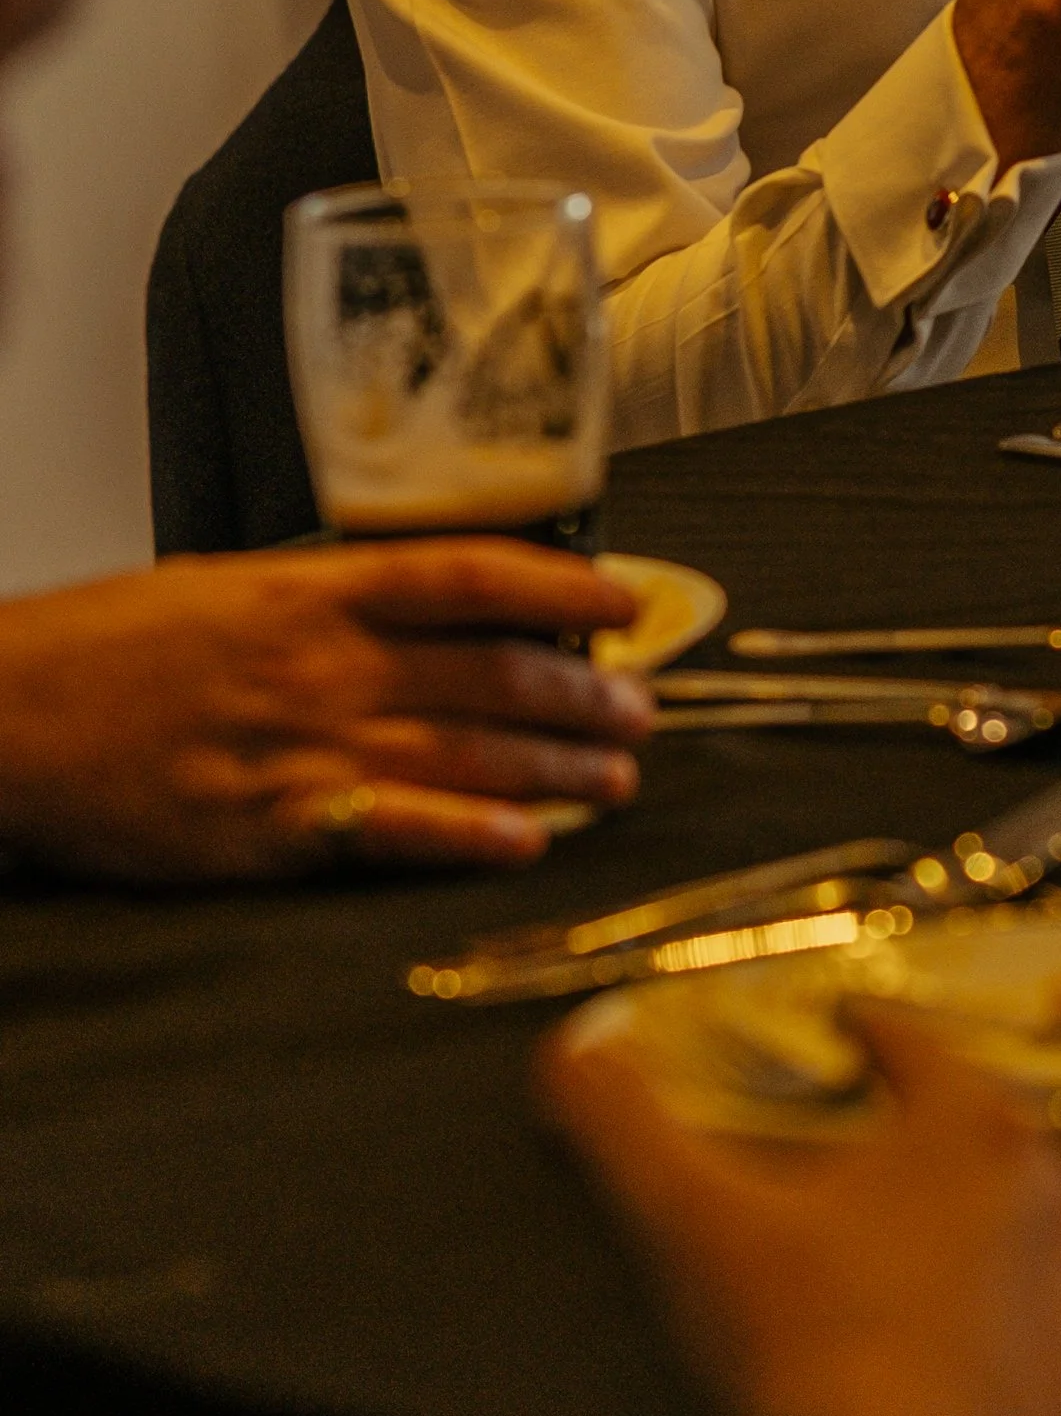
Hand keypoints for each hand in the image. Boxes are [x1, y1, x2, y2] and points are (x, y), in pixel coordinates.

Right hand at [0, 545, 651, 879]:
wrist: (3, 713)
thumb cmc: (107, 648)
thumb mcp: (226, 587)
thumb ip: (329, 600)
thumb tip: (431, 608)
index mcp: (312, 587)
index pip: (470, 575)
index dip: (562, 587)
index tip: (625, 605)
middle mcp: (322, 661)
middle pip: (491, 669)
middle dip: (584, 693)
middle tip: (642, 711)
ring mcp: (300, 745)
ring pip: (465, 751)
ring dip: (557, 767)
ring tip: (618, 777)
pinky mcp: (270, 825)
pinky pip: (394, 829)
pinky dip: (469, 835)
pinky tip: (529, 841)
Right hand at [541, 1001, 1060, 1415]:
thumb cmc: (806, 1353)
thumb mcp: (693, 1224)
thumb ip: (624, 1124)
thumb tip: (574, 1051)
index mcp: (971, 1136)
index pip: (921, 1048)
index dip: (876, 1033)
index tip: (853, 1030)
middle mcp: (1060, 1205)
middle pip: (1006, 1145)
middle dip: (953, 1146)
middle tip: (897, 1165)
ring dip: (1025, 1253)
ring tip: (964, 1275)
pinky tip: (1036, 1379)